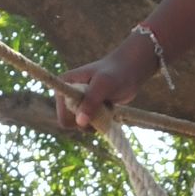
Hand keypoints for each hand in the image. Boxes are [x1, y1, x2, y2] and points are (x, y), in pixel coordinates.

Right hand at [57, 27, 172, 131]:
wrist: (130, 70)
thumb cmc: (116, 73)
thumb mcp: (103, 86)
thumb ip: (90, 102)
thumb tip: (80, 122)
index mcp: (64, 85)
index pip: (64, 116)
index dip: (79, 118)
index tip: (96, 108)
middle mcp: (67, 94)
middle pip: (72, 123)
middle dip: (89, 121)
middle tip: (104, 109)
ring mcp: (78, 101)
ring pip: (82, 125)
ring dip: (96, 121)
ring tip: (107, 107)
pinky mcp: (88, 106)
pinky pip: (90, 123)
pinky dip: (101, 120)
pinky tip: (109, 108)